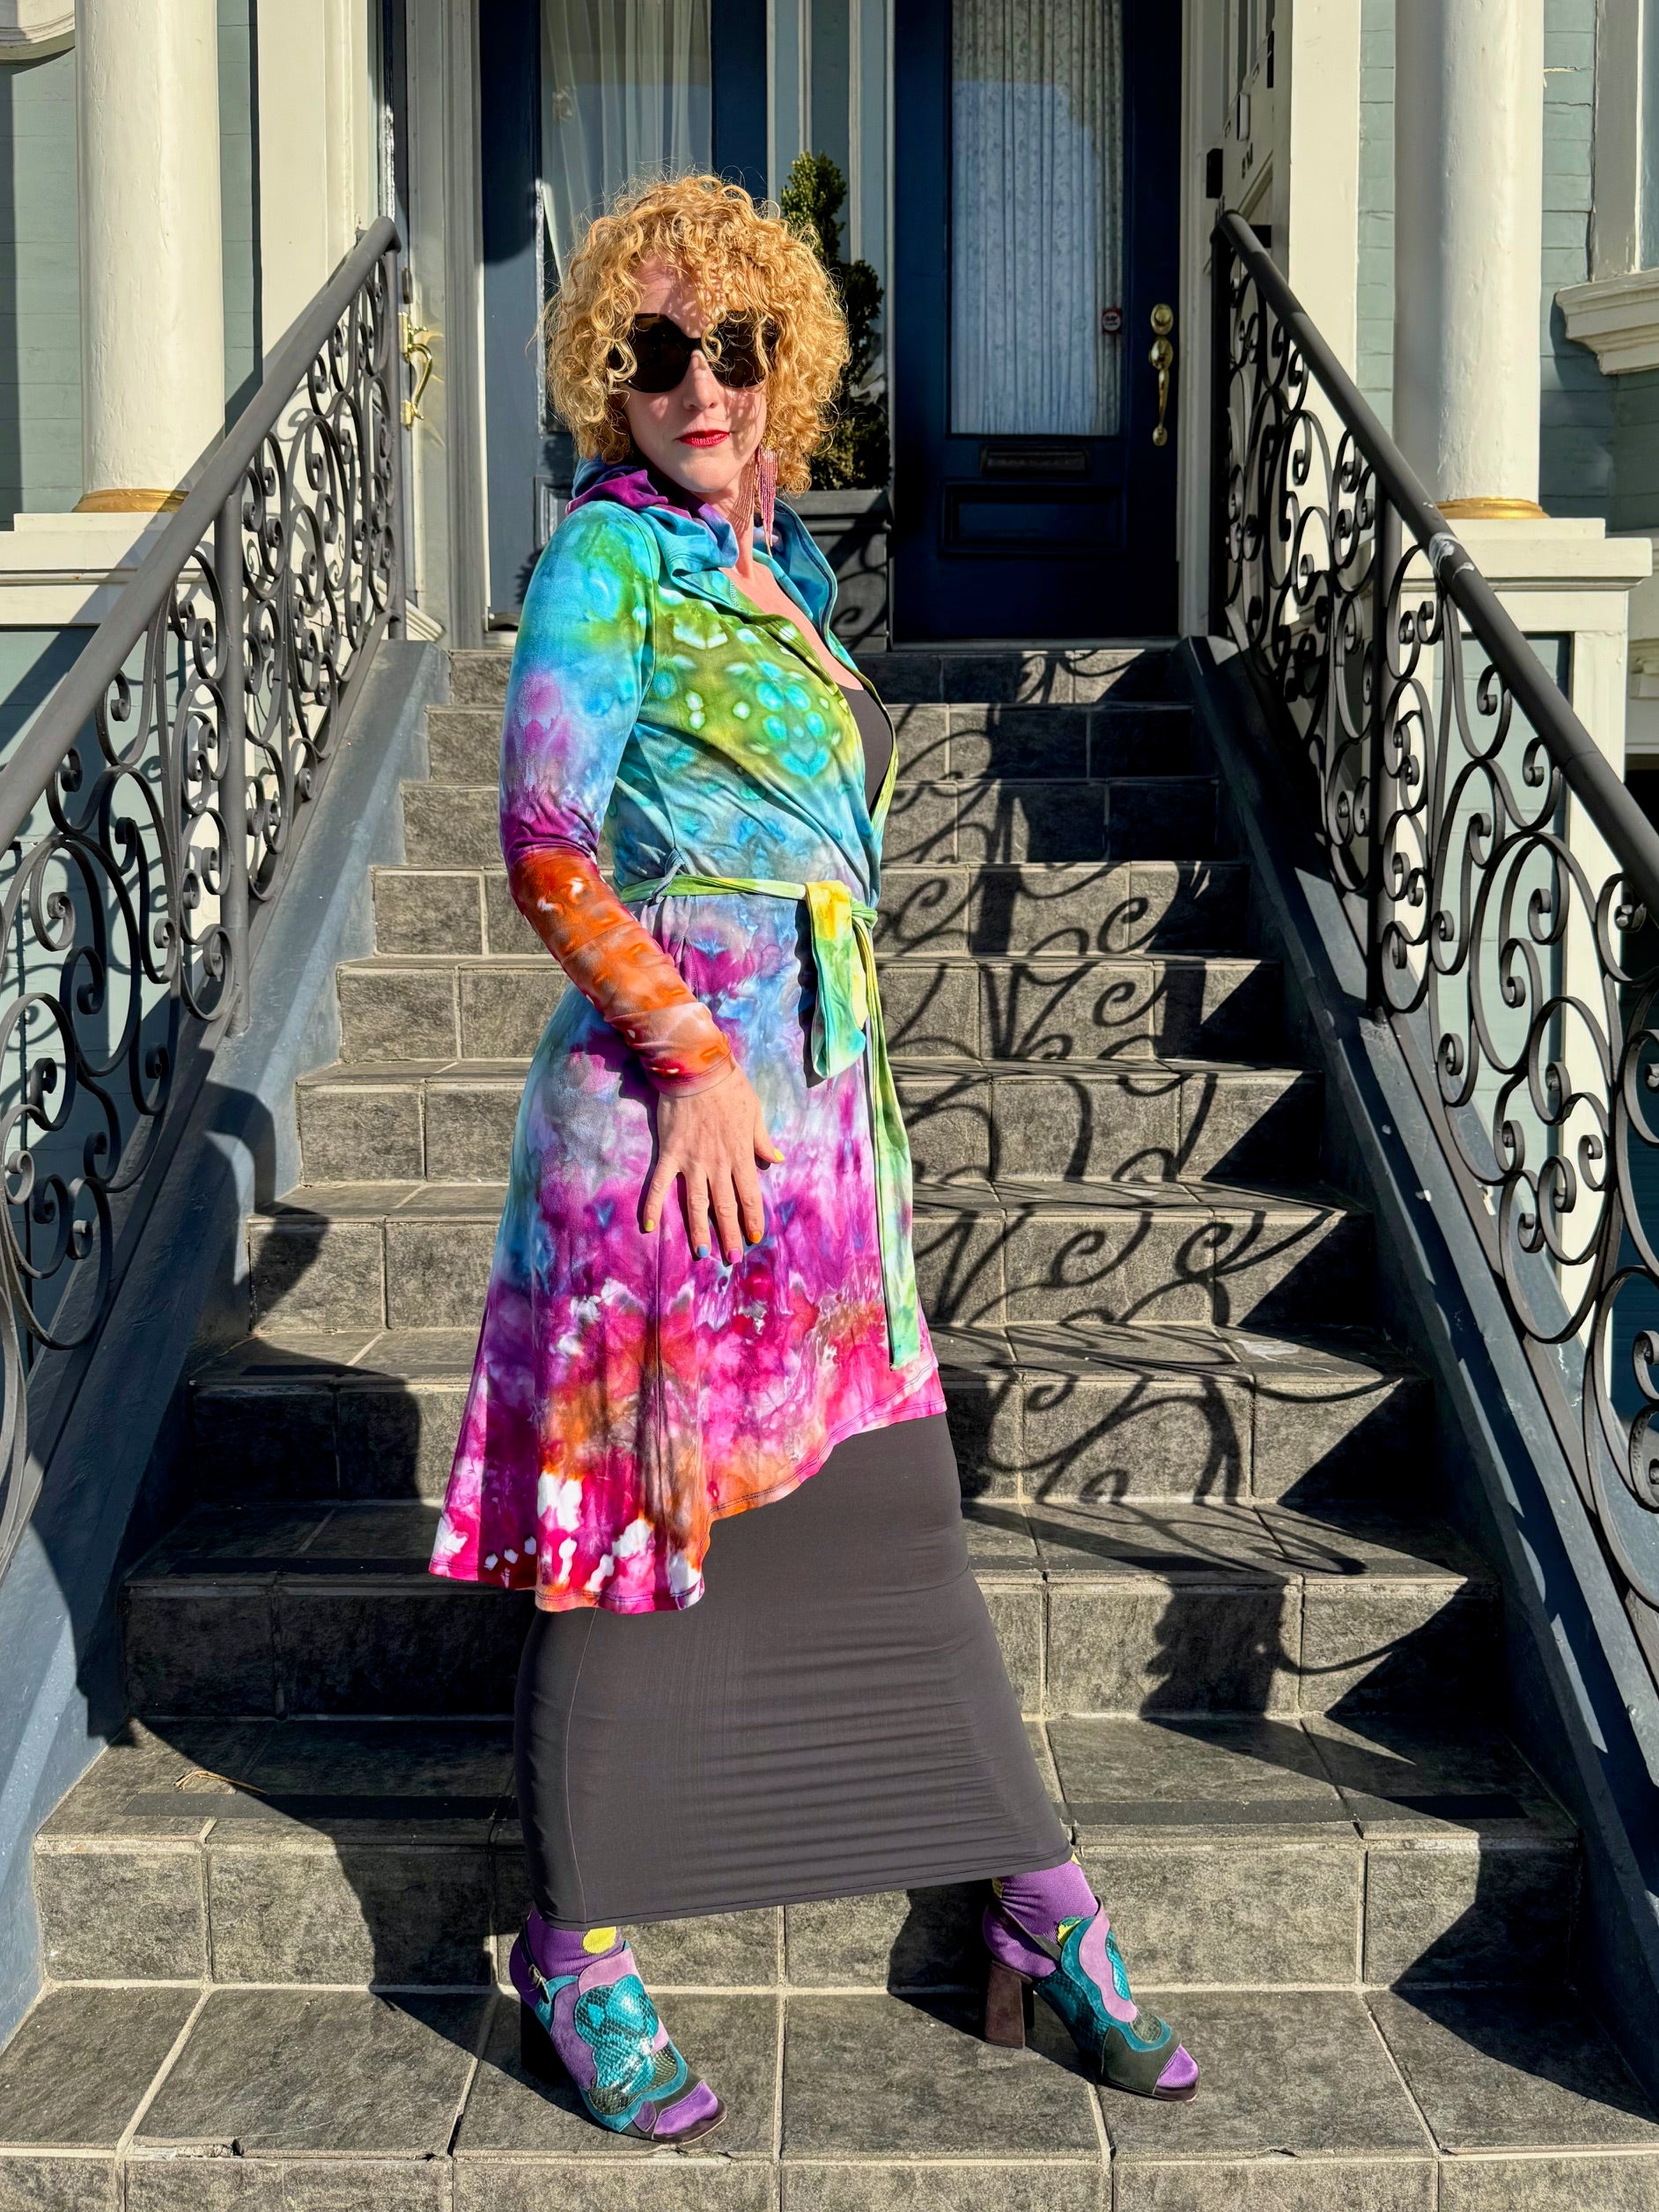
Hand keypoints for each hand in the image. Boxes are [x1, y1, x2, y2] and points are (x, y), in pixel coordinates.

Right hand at [641, 1064, 782, 1262]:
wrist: (696, 1069)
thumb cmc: (729, 1087)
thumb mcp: (755, 1112)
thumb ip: (763, 1140)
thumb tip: (775, 1160)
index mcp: (741, 1155)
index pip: (750, 1196)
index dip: (753, 1219)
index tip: (755, 1237)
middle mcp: (718, 1165)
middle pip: (725, 1208)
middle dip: (730, 1235)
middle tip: (731, 1258)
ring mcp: (692, 1162)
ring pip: (696, 1204)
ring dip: (699, 1231)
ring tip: (702, 1253)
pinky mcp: (669, 1154)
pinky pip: (659, 1185)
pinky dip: (651, 1206)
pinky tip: (647, 1226)